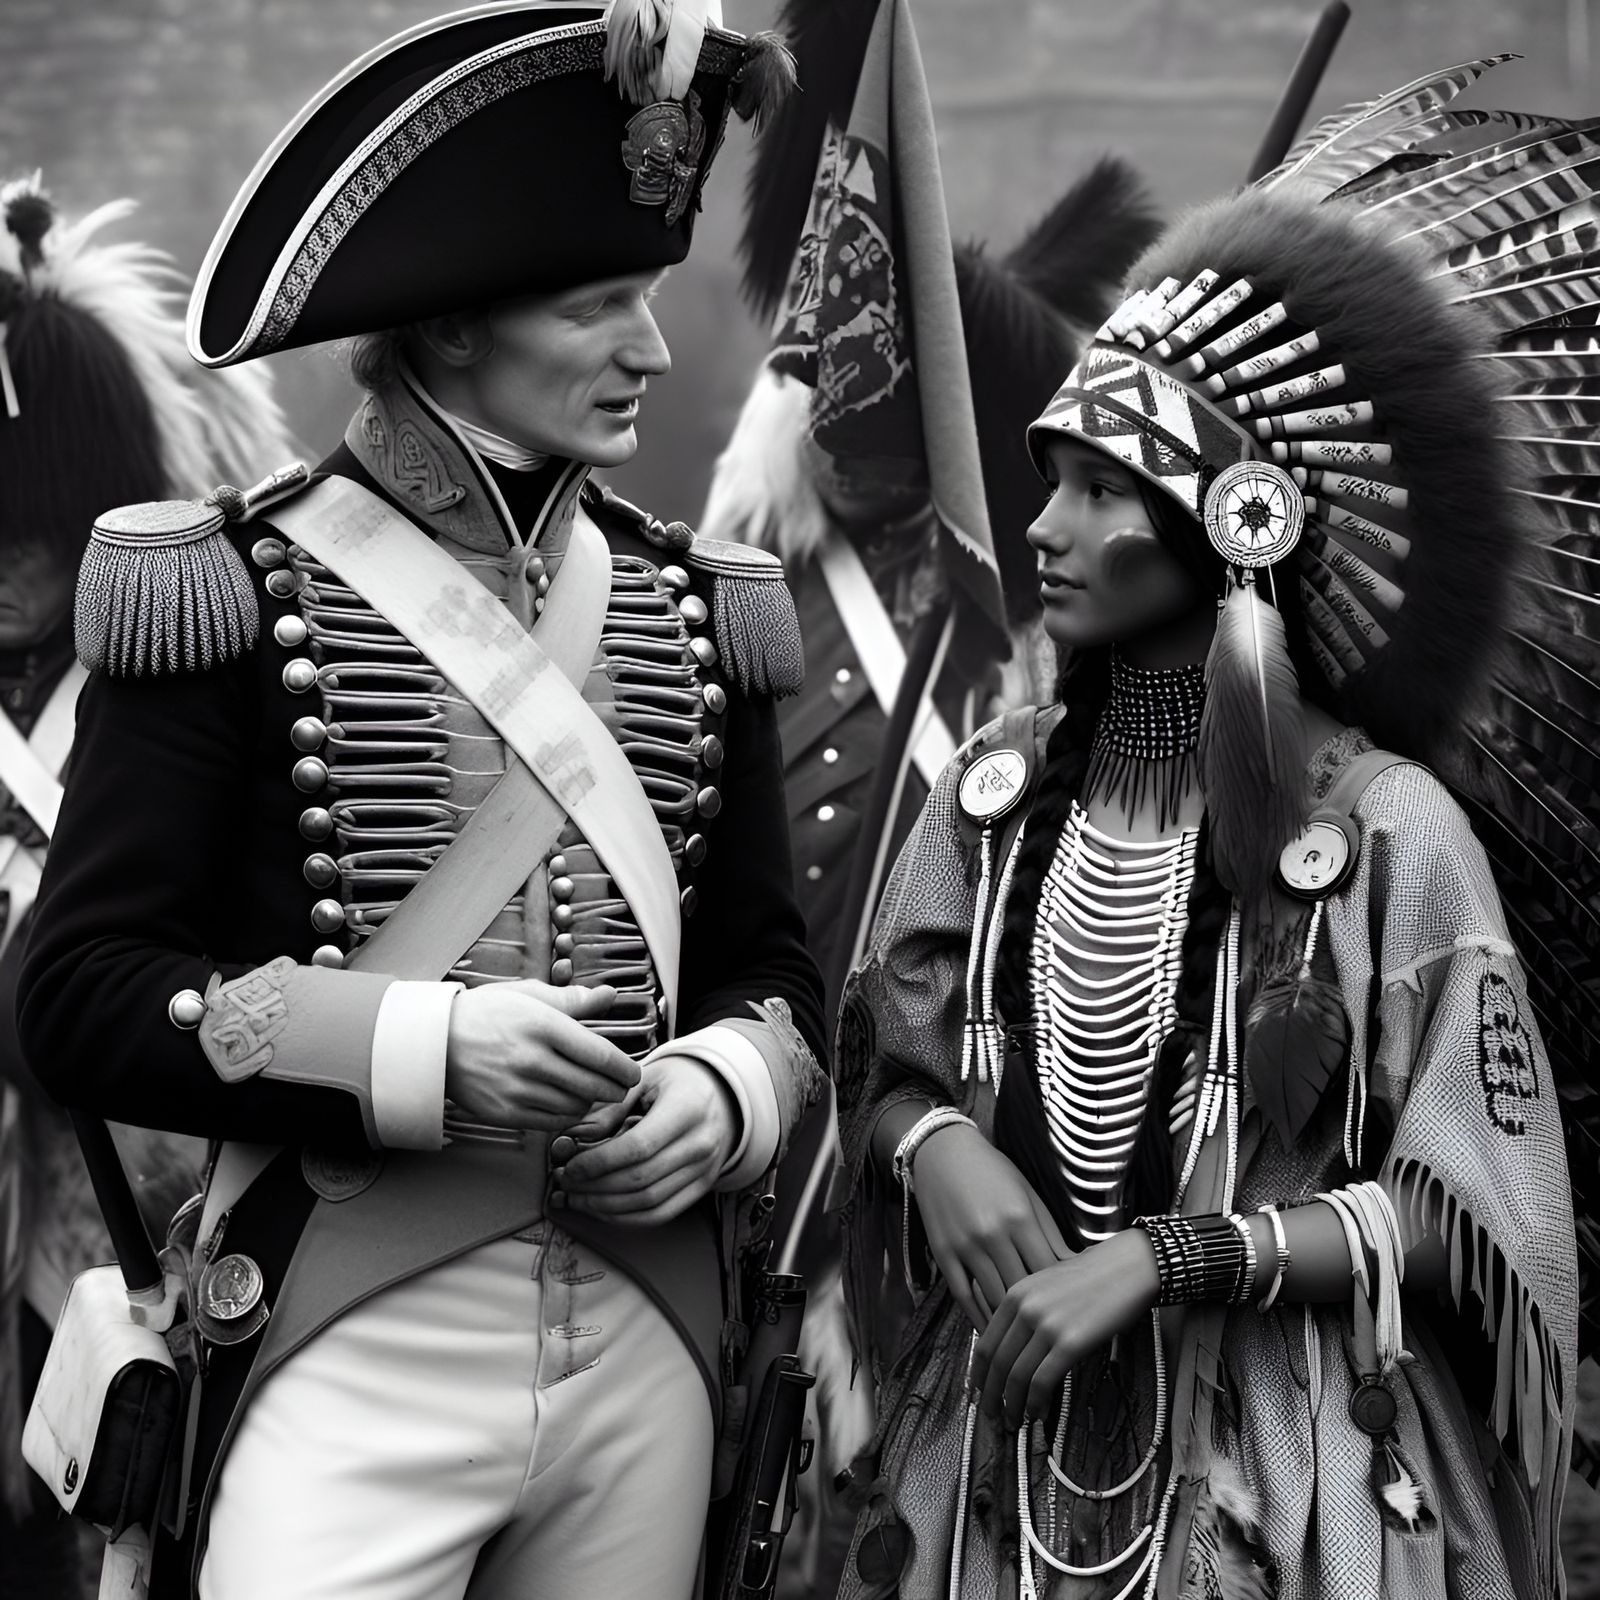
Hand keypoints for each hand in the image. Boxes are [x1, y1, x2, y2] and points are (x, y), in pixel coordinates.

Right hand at [444, 980, 639, 1130]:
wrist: (434, 1042)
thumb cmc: (484, 1014)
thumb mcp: (528, 995)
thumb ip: (572, 1001)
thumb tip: (609, 996)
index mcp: (543, 1026)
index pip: (601, 1055)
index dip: (625, 1069)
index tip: (633, 1073)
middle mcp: (532, 1059)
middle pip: (593, 1085)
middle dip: (615, 1089)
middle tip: (621, 1087)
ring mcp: (518, 1089)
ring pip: (575, 1107)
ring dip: (591, 1103)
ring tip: (593, 1094)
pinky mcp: (505, 1113)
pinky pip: (552, 1123)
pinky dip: (567, 1117)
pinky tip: (569, 1106)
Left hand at [553, 1054, 738, 1225]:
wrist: (719, 1095)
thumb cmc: (674, 1083)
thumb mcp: (642, 1080)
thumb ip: (609, 1109)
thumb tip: (572, 1141)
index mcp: (688, 1108)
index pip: (639, 1147)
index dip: (599, 1162)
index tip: (569, 1165)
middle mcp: (702, 1143)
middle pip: (640, 1180)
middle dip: (594, 1187)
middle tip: (563, 1181)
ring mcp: (705, 1169)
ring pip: (647, 1203)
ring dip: (603, 1206)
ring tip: (574, 1197)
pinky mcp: (701, 1187)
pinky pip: (659, 1214)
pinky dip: (625, 1217)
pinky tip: (599, 1208)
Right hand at [911, 1124, 1070, 1331]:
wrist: (942, 1152)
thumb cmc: (992, 1171)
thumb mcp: (1027, 1193)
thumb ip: (1050, 1232)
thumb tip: (1076, 1266)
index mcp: (1019, 1218)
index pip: (1048, 1270)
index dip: (1062, 1292)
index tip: (1073, 1307)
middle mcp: (992, 1235)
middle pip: (1023, 1289)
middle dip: (1040, 1312)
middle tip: (1054, 1332)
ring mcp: (965, 1246)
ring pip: (994, 1298)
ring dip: (1011, 1321)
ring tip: (1027, 1339)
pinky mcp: (943, 1254)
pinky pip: (963, 1296)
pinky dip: (979, 1318)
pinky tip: (992, 1330)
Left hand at [969, 1228, 1160, 1428]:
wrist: (1127, 1266)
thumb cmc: (1093, 1277)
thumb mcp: (1046, 1286)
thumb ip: (1026, 1312)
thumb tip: (1014, 1351)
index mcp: (1015, 1294)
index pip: (985, 1343)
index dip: (979, 1373)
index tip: (978, 1391)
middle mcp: (1024, 1308)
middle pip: (996, 1363)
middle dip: (990, 1395)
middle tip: (990, 1415)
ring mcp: (1046, 1325)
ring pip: (1016, 1376)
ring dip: (1012, 1405)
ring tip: (1013, 1422)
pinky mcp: (1070, 1342)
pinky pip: (1042, 1381)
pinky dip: (1035, 1403)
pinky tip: (1037, 1413)